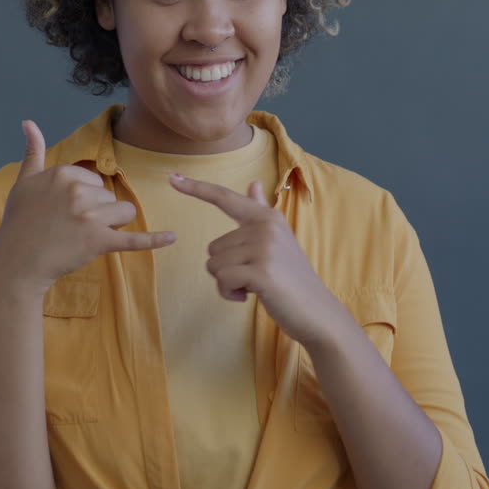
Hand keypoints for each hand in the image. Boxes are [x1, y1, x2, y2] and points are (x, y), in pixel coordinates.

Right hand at [0, 120, 176, 292]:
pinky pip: (133, 240)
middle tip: (68, 228)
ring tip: (83, 237)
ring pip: (124, 213)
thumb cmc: (19, 222)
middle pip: (110, 196)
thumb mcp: (23, 182)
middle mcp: (78, 190)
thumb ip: (33, 151)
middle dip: (97, 213)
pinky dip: (154, 240)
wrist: (15, 263)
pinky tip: (172, 237)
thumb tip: (28, 122)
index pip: (95, 180)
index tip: (62, 210)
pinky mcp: (98, 241)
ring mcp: (89, 216)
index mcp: (64, 172)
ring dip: (111, 226)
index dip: (84, 197)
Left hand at [168, 173, 344, 347]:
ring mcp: (264, 248)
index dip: (196, 189)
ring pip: (214, 265)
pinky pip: (222, 280)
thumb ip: (261, 212)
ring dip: (228, 283)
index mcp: (267, 217)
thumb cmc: (291, 278)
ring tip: (255, 286)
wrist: (316, 311)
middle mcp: (265, 227)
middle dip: (227, 269)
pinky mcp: (260, 272)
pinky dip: (229, 293)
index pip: (225, 198)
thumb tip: (254, 184)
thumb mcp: (278, 241)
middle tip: (255, 277)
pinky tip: (250, 296)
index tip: (171, 178)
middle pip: (213, 247)